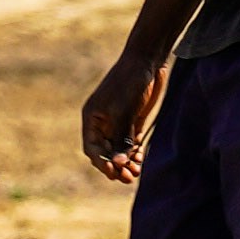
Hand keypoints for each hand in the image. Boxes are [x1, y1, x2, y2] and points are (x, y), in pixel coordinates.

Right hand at [77, 62, 159, 184]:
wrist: (147, 60)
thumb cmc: (129, 82)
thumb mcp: (123, 112)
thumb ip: (121, 138)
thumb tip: (118, 165)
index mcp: (92, 117)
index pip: (92, 148)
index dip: (101, 163)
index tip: (113, 173)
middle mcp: (103, 122)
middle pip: (106, 152)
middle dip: (115, 166)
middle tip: (127, 178)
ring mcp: (118, 121)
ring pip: (119, 149)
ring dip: (126, 162)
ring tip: (135, 173)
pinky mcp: (133, 120)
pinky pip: (130, 142)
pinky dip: (134, 153)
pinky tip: (139, 162)